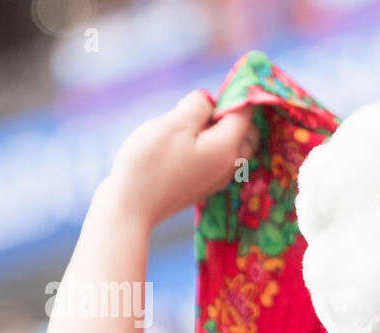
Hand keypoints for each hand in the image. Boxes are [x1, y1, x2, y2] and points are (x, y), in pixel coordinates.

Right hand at [101, 90, 254, 229]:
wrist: (132, 206)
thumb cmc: (150, 162)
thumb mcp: (174, 123)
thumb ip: (197, 106)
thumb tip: (209, 99)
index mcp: (228, 147)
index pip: (245, 113)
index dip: (236, 93)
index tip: (225, 79)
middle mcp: (230, 165)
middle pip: (247, 132)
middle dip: (233, 113)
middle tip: (206, 104)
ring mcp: (218, 179)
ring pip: (235, 147)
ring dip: (224, 130)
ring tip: (197, 121)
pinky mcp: (204, 186)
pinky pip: (221, 160)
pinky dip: (215, 145)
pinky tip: (192, 141)